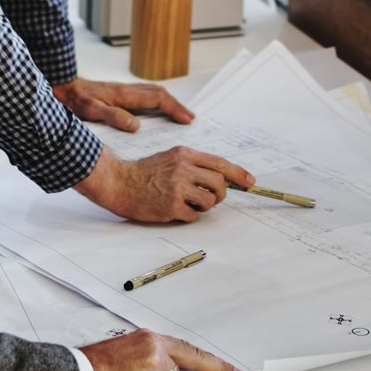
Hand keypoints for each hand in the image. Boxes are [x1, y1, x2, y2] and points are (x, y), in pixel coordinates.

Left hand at [54, 78, 194, 132]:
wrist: (60, 87)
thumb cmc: (73, 101)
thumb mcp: (91, 111)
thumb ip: (113, 117)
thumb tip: (136, 125)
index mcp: (124, 94)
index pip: (157, 99)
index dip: (174, 109)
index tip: (188, 120)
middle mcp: (127, 89)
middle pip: (160, 92)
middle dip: (177, 105)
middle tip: (190, 118)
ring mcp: (123, 90)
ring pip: (153, 91)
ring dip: (168, 101)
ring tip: (178, 114)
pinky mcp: (117, 92)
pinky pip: (144, 94)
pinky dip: (157, 100)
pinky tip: (154, 110)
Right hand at [74, 147, 254, 222]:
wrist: (119, 182)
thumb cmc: (145, 172)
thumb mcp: (170, 158)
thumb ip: (193, 164)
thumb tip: (221, 177)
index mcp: (185, 154)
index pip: (220, 163)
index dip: (238, 173)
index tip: (250, 182)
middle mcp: (183, 168)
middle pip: (219, 183)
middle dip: (220, 194)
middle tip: (211, 198)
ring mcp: (178, 187)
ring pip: (209, 201)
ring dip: (204, 206)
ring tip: (189, 203)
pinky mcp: (171, 206)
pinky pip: (194, 215)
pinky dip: (189, 215)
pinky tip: (175, 210)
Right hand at [81, 329, 244, 370]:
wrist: (80, 370)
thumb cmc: (100, 368)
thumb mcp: (132, 359)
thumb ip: (154, 362)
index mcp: (151, 338)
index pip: (187, 348)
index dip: (210, 360)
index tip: (230, 368)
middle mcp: (155, 340)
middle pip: (195, 358)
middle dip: (218, 368)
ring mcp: (155, 352)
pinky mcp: (153, 366)